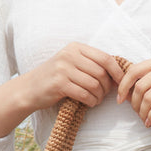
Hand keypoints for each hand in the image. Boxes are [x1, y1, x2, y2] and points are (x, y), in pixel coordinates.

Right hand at [0, 43, 121, 139]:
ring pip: (94, 84)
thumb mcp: (72, 64)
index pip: (105, 57)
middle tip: (105, 95)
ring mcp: (63, 68)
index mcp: (75, 47)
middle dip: (107, 87)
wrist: (29, 89)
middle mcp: (69, 55)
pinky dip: (91, 101)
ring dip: (99, 96)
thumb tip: (119, 73)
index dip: (117, 72)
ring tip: (96, 100)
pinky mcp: (59, 83)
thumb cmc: (56, 78)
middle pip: (101, 72)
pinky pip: (85, 94)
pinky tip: (89, 103)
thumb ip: (91, 64)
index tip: (121, 83)